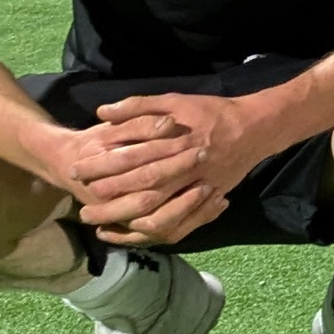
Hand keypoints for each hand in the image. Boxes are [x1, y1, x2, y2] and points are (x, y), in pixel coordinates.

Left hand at [77, 90, 261, 247]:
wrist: (255, 128)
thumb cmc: (210, 112)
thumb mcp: (174, 100)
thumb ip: (138, 106)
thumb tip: (102, 112)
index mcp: (176, 143)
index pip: (132, 159)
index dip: (103, 167)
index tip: (77, 171)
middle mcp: (187, 170)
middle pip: (143, 192)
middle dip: (110, 203)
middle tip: (82, 209)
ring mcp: (199, 189)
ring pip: (160, 214)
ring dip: (128, 223)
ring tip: (100, 227)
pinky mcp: (207, 202)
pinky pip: (180, 226)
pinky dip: (155, 234)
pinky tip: (132, 233)